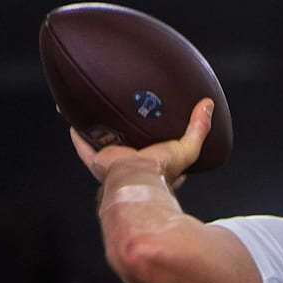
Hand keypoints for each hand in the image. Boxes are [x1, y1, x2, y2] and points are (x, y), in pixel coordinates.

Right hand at [71, 98, 214, 186]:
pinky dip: (79, 136)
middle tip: (129, 116)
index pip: (162, 156)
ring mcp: (116, 163)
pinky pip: (85, 146)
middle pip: (131, 147)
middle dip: (130, 134)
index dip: (164, 144)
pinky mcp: (99, 160)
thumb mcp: (187, 148)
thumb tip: (208, 104)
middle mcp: (134, 165)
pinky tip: (74, 122)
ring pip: (107, 145)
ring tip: (102, 114)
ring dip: (104, 133)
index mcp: (156, 166)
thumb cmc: (161, 170)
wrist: (135, 178)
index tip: (164, 131)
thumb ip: (199, 128)